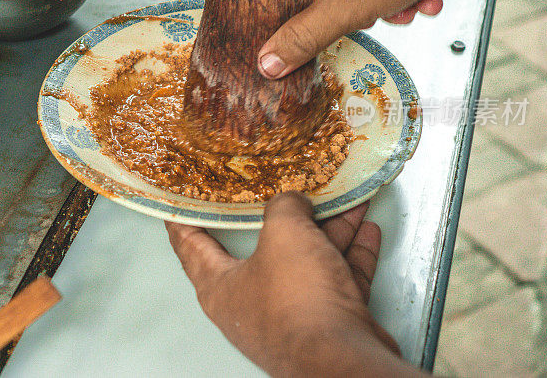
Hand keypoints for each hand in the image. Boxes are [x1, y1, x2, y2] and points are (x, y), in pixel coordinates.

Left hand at [166, 193, 421, 376]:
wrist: (343, 358)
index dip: (184, 220)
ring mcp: (291, 313)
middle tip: (283, 187)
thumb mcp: (284, 234)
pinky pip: (336, 277)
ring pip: (307, 260)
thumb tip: (294, 201)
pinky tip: (366, 230)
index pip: (191, 245)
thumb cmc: (298, 299)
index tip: (180, 202)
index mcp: (221, 285)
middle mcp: (251, 301)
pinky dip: (350, 254)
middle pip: (263, 248)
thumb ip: (284, 207)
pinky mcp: (326, 320)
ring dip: (328, 230)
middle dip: (282, 216)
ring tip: (343, 200)